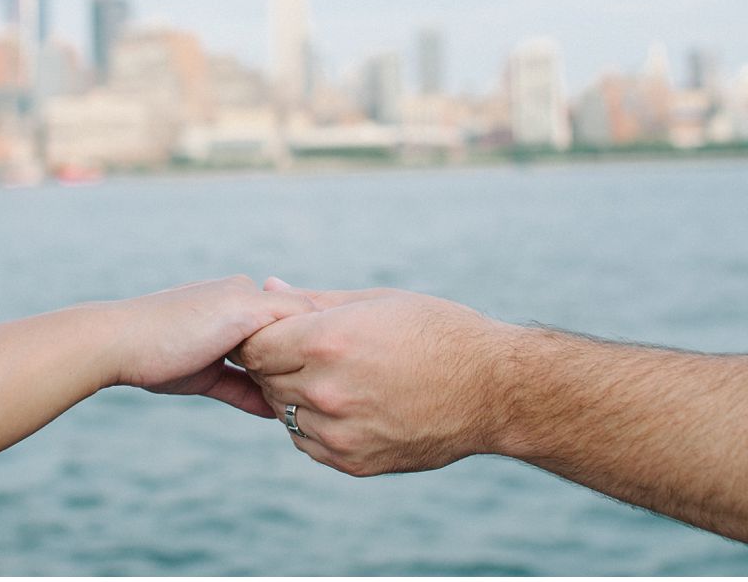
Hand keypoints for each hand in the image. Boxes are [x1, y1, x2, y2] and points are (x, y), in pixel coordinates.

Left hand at [104, 275, 316, 416]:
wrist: (115, 347)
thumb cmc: (178, 324)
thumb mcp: (242, 310)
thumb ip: (286, 310)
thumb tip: (325, 320)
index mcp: (243, 293)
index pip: (294, 313)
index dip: (315, 335)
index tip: (338, 359)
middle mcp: (231, 315)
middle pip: (278, 343)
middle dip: (297, 363)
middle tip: (323, 389)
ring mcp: (215, 346)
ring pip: (259, 369)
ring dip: (277, 384)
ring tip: (303, 405)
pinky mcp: (200, 374)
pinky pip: (236, 389)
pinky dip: (256, 401)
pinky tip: (276, 416)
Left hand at [234, 278, 525, 474]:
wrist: (493, 390)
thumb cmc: (438, 332)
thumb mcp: (375, 302)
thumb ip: (314, 300)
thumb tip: (269, 286)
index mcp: (328, 342)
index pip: (253, 346)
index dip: (261, 336)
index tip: (279, 330)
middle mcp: (327, 390)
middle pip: (263, 379)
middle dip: (275, 363)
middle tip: (306, 350)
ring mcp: (339, 432)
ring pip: (282, 412)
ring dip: (294, 393)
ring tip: (334, 375)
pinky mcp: (353, 462)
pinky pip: (307, 441)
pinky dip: (314, 423)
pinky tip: (347, 403)